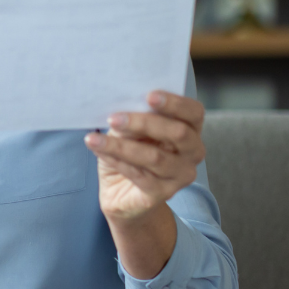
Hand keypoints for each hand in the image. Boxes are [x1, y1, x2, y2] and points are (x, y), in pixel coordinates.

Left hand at [85, 91, 205, 221]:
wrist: (121, 193)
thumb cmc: (129, 156)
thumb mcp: (129, 133)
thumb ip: (133, 121)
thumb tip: (123, 110)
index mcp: (190, 130)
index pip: (194, 113)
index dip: (175, 103)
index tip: (149, 95)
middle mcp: (193, 153)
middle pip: (179, 133)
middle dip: (144, 122)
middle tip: (113, 118)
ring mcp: (181, 175)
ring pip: (154, 157)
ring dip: (120, 145)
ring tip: (94, 138)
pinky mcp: (164, 193)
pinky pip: (139, 174)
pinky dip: (116, 160)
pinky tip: (99, 151)